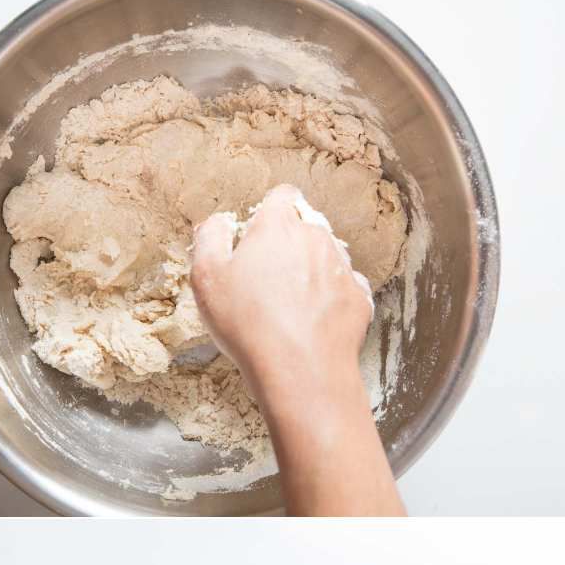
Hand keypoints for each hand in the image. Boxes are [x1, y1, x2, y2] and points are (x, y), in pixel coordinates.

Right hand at [191, 183, 372, 412]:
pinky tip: (309, 321)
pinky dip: (327, 298)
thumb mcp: (206, 277)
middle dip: (286, 245)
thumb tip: (219, 221)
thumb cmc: (247, 322)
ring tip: (286, 306)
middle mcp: (316, 237)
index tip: (254, 236)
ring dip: (308, 271)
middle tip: (263, 281)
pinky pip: (341, 287)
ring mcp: (342, 266)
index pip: (281, 196)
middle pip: (303, 227)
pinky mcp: (358, 296)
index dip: (267, 211)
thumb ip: (209, 238)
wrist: (300, 368)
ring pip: (324, 256)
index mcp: (278, 227)